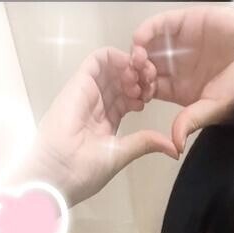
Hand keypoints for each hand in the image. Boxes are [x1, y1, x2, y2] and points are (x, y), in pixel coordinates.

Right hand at [21, 46, 177, 206]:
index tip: (154, 97)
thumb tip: (174, 149)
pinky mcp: (79, 83)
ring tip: (144, 76)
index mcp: (106, 122)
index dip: (144, 93)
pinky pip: (97, 60)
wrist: (59, 173)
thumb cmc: (85, 170)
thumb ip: (146, 143)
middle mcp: (97, 105)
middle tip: (153, 83)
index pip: (128, 98)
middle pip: (122, 82)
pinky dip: (115, 58)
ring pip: (112, 69)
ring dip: (131, 67)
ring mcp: (88, 93)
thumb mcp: (122, 154)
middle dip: (141, 78)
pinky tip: (130, 67)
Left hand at [131, 5, 233, 153]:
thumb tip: (175, 147)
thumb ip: (189, 121)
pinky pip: (157, 26)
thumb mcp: (211, 108)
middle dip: (135, 74)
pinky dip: (145, 33)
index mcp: (179, 89)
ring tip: (139, 63)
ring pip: (147, 46)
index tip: (138, 99)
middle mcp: (175, 66)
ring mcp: (177, 44)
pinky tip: (141, 45)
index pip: (149, 90)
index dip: (139, 93)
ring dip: (137, 54)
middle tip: (136, 80)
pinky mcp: (183, 22)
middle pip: (143, 68)